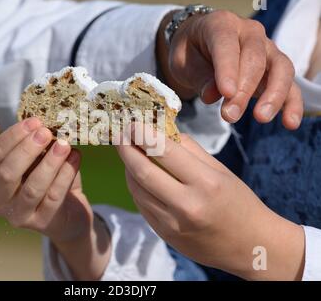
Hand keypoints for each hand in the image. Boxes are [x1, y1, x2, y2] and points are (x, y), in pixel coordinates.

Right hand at [0, 118, 110, 279]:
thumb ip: (37, 145)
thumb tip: (46, 121)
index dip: (15, 136)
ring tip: (64, 145)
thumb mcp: (38, 160)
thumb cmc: (48, 181)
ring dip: (49, 163)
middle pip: (7, 173)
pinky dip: (65, 175)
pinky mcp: (42, 223)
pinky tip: (75, 158)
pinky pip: (54, 197)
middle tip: (47, 132)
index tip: (35, 121)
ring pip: (32, 187)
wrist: (68, 214)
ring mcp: (18, 216)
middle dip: (27, 149)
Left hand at [116, 125, 304, 279]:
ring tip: (128, 152)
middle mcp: (186, 205)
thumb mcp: (220, 170)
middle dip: (126, 149)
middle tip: (119, 135)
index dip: (142, 133)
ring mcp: (172, 224)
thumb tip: (160, 130)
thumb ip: (189, 149)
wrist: (250, 247)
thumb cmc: (239, 202)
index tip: (131, 122)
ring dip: (128, 167)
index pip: (164, 151)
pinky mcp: (164, 234)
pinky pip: (141, 205)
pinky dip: (136, 186)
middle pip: (142, 171)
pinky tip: (138, 175)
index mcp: (206, 183)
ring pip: (136, 189)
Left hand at [157, 10, 302, 129]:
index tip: (226, 93)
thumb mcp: (182, 61)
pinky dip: (292, 103)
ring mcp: (267, 49)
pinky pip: (290, 84)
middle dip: (244, 90)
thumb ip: (198, 77)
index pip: (227, 46)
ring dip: (273, 95)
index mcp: (222, 24)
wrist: (199, 44)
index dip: (228, 70)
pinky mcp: (276, 68)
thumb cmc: (190, 52)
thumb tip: (212, 96)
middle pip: (255, 60)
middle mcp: (250, 32)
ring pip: (280, 69)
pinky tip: (290, 122)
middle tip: (230, 115)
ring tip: (261, 118)